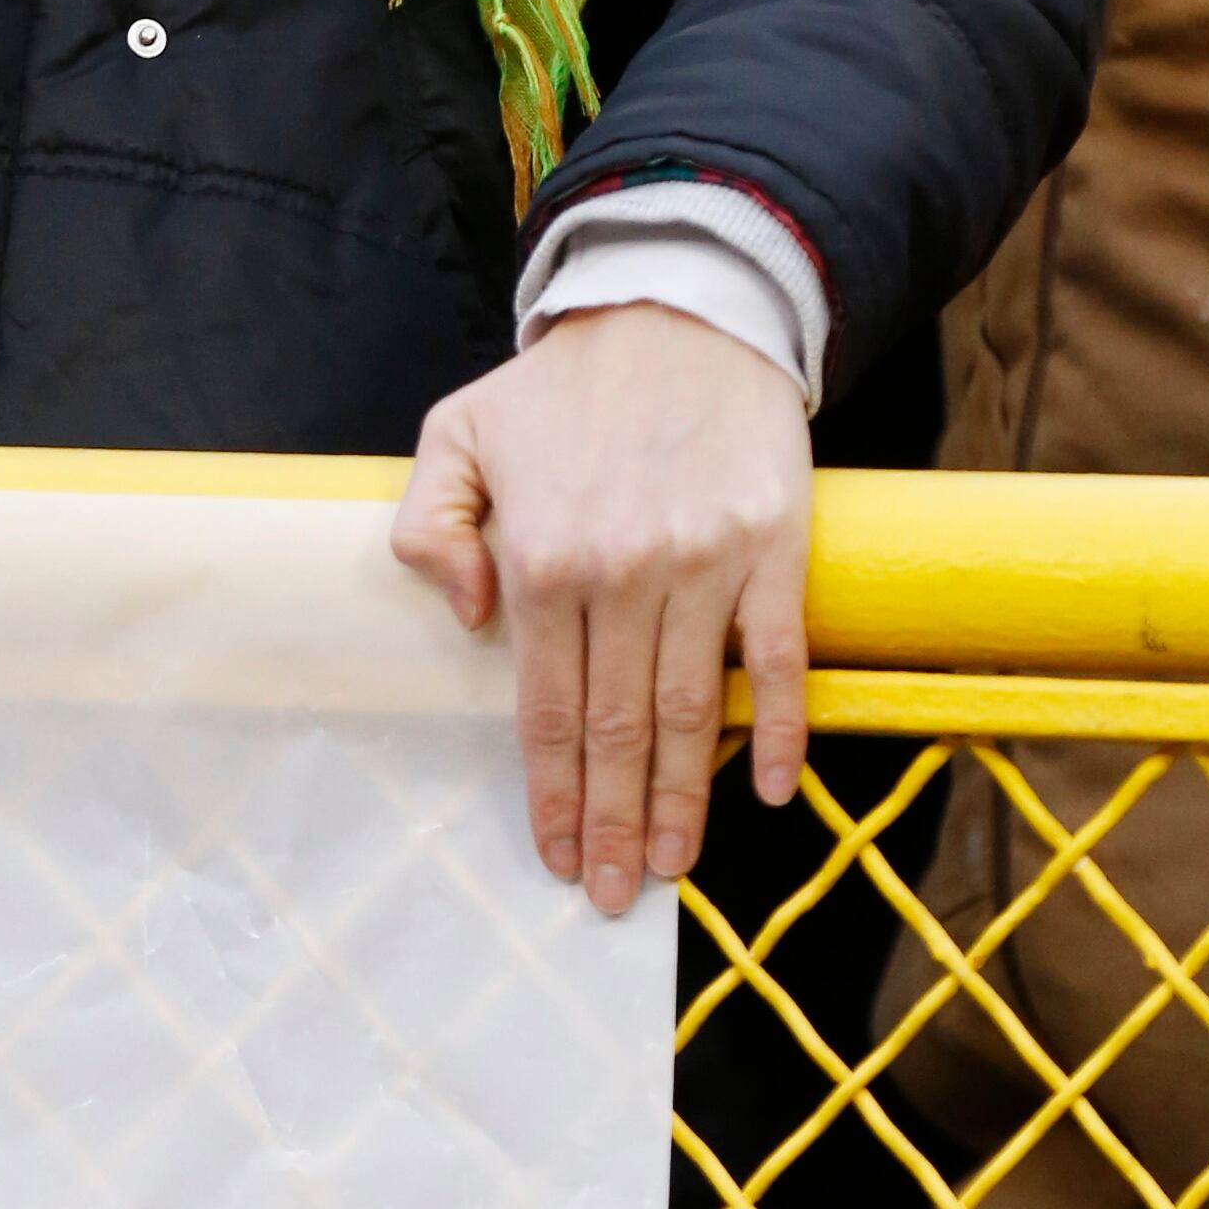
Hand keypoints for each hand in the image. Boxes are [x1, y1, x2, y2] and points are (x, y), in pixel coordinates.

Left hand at [391, 302, 812, 915]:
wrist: (680, 314)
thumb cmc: (563, 390)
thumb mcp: (455, 434)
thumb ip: (428, 526)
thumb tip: (468, 614)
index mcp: (542, 561)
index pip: (544, 710)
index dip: (553, 794)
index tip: (561, 856)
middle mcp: (621, 575)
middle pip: (617, 729)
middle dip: (616, 823)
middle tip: (616, 894)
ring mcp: (703, 566)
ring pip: (691, 710)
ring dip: (685, 799)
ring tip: (676, 865)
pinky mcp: (771, 550)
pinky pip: (780, 658)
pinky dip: (780, 727)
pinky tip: (769, 789)